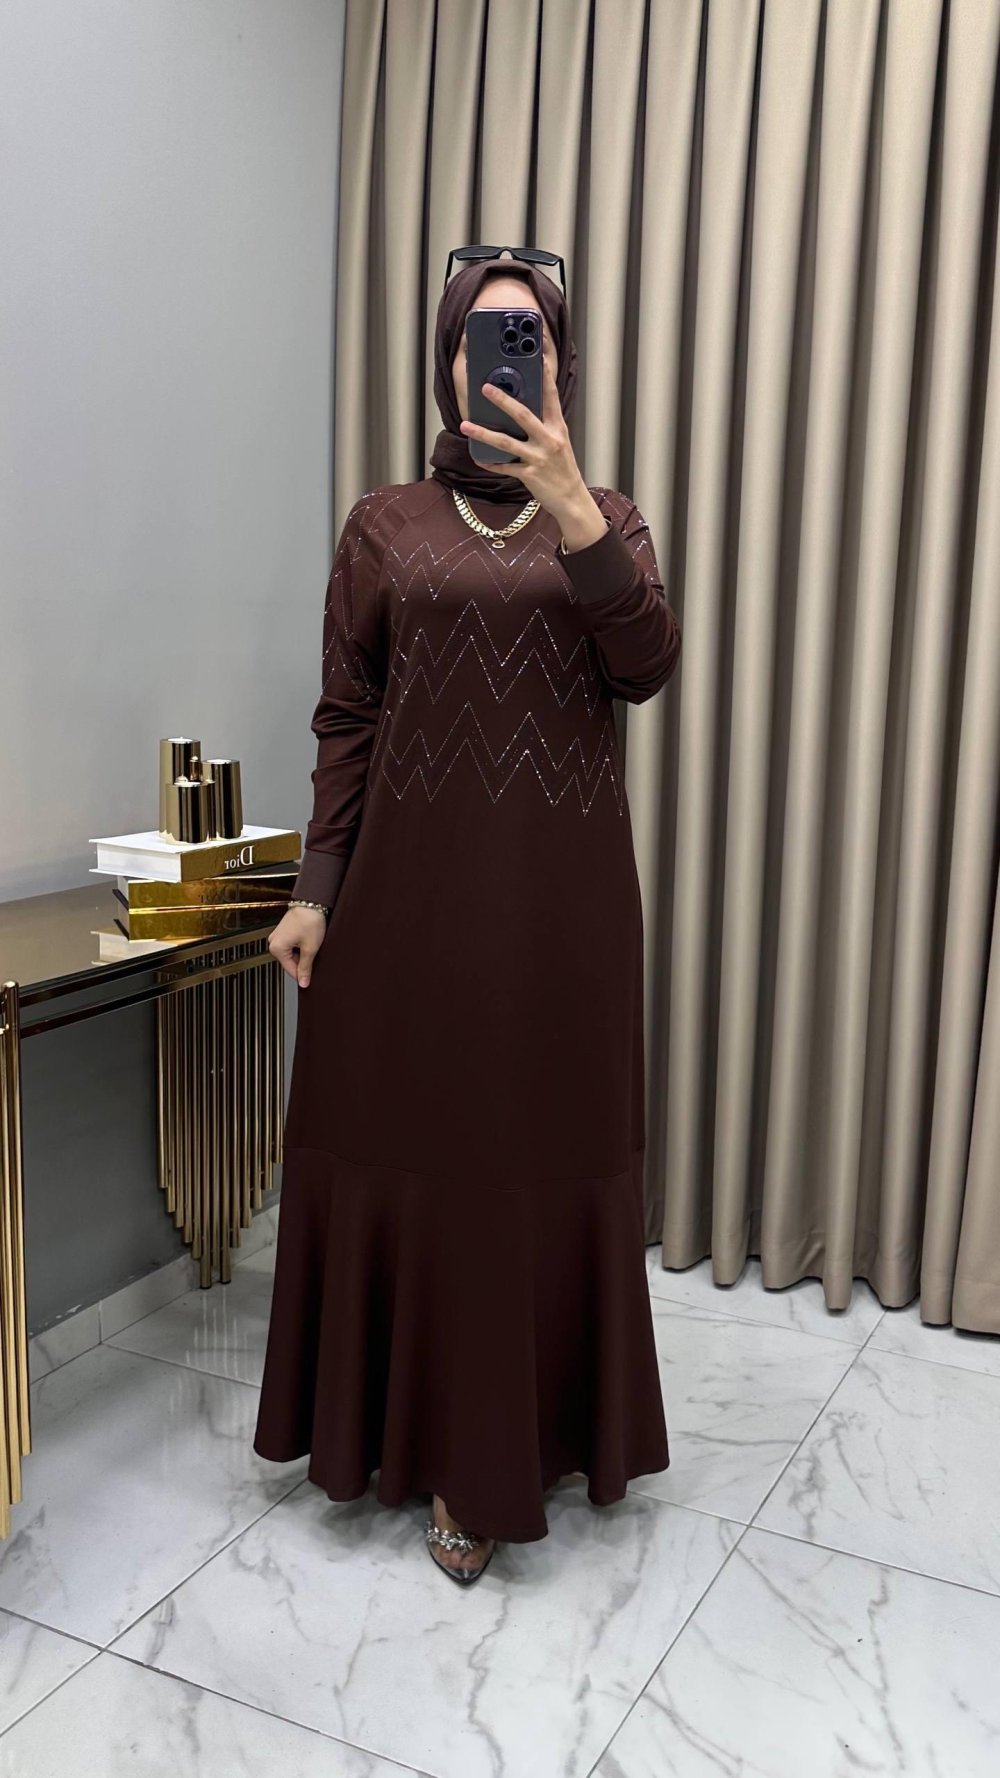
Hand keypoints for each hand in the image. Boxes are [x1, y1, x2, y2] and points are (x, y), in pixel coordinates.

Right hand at [268, 905, 327, 987]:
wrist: (311, 902)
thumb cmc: (309, 920)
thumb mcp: (310, 948)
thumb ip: (306, 967)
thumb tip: (304, 981)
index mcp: (277, 947)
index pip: (290, 970)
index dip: (302, 976)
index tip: (310, 981)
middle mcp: (274, 941)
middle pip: (290, 961)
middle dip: (303, 962)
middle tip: (315, 957)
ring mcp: (278, 935)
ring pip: (291, 953)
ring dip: (302, 953)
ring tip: (312, 945)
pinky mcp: (284, 931)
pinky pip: (291, 945)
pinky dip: (300, 946)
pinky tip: (309, 940)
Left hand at [459, 354, 589, 523]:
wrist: (572, 498)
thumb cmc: (562, 468)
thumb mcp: (559, 442)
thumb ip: (543, 425)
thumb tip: (520, 410)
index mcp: (558, 428)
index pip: (551, 397)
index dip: (545, 377)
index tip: (537, 359)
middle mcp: (549, 440)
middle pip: (524, 415)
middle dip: (503, 400)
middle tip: (486, 388)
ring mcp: (539, 458)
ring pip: (507, 442)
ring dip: (484, 433)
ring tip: (466, 425)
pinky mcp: (530, 476)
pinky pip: (505, 467)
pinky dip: (491, 463)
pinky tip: (478, 457)